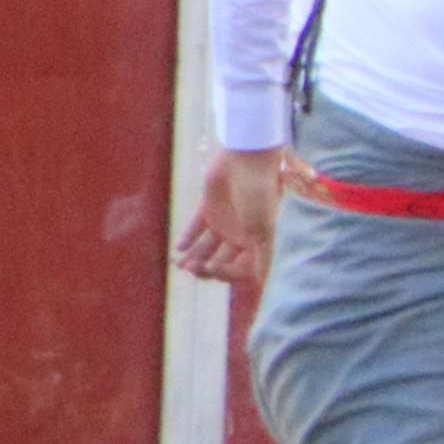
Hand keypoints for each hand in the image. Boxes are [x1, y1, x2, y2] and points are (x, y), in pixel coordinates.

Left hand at [176, 148, 280, 285]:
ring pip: (207, 248)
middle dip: (206, 268)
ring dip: (194, 258)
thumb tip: (263, 285)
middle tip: (191, 268)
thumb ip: (263, 259)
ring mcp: (225, 222)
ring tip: (179, 264)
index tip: (212, 267)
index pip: (240, 269)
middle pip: (221, 261)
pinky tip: (179, 247)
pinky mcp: (209, 208)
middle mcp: (241, 236)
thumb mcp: (264, 230)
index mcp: (256, 243)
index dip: (225, 273)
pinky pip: (196, 228)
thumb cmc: (261, 194)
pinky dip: (187, 238)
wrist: (247, 159)